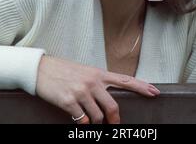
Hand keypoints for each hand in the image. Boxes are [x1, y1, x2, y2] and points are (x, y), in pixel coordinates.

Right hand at [35, 55, 159, 123]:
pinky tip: (77, 120)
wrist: (40, 69)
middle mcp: (92, 82)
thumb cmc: (62, 70)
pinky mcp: (69, 101)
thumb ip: (97, 81)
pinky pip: (82, 120)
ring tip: (88, 120)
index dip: (141, 87)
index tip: (155, 92)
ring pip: (97, 117)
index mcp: (98, 73)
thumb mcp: (83, 71)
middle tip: (113, 126)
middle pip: (113, 106)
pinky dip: (82, 125)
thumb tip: (108, 95)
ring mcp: (81, 91)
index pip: (125, 80)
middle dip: (115, 120)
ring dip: (95, 123)